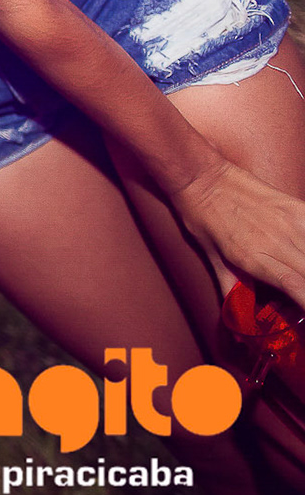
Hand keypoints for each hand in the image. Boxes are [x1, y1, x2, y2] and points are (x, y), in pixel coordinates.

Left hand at [171, 160, 304, 307]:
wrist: (200, 176)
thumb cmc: (201, 217)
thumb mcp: (212, 258)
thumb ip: (232, 288)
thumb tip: (237, 318)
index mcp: (255, 258)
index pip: (298, 289)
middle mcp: (277, 242)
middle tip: (302, 293)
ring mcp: (290, 223)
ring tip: (302, 270)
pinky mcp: (297, 207)